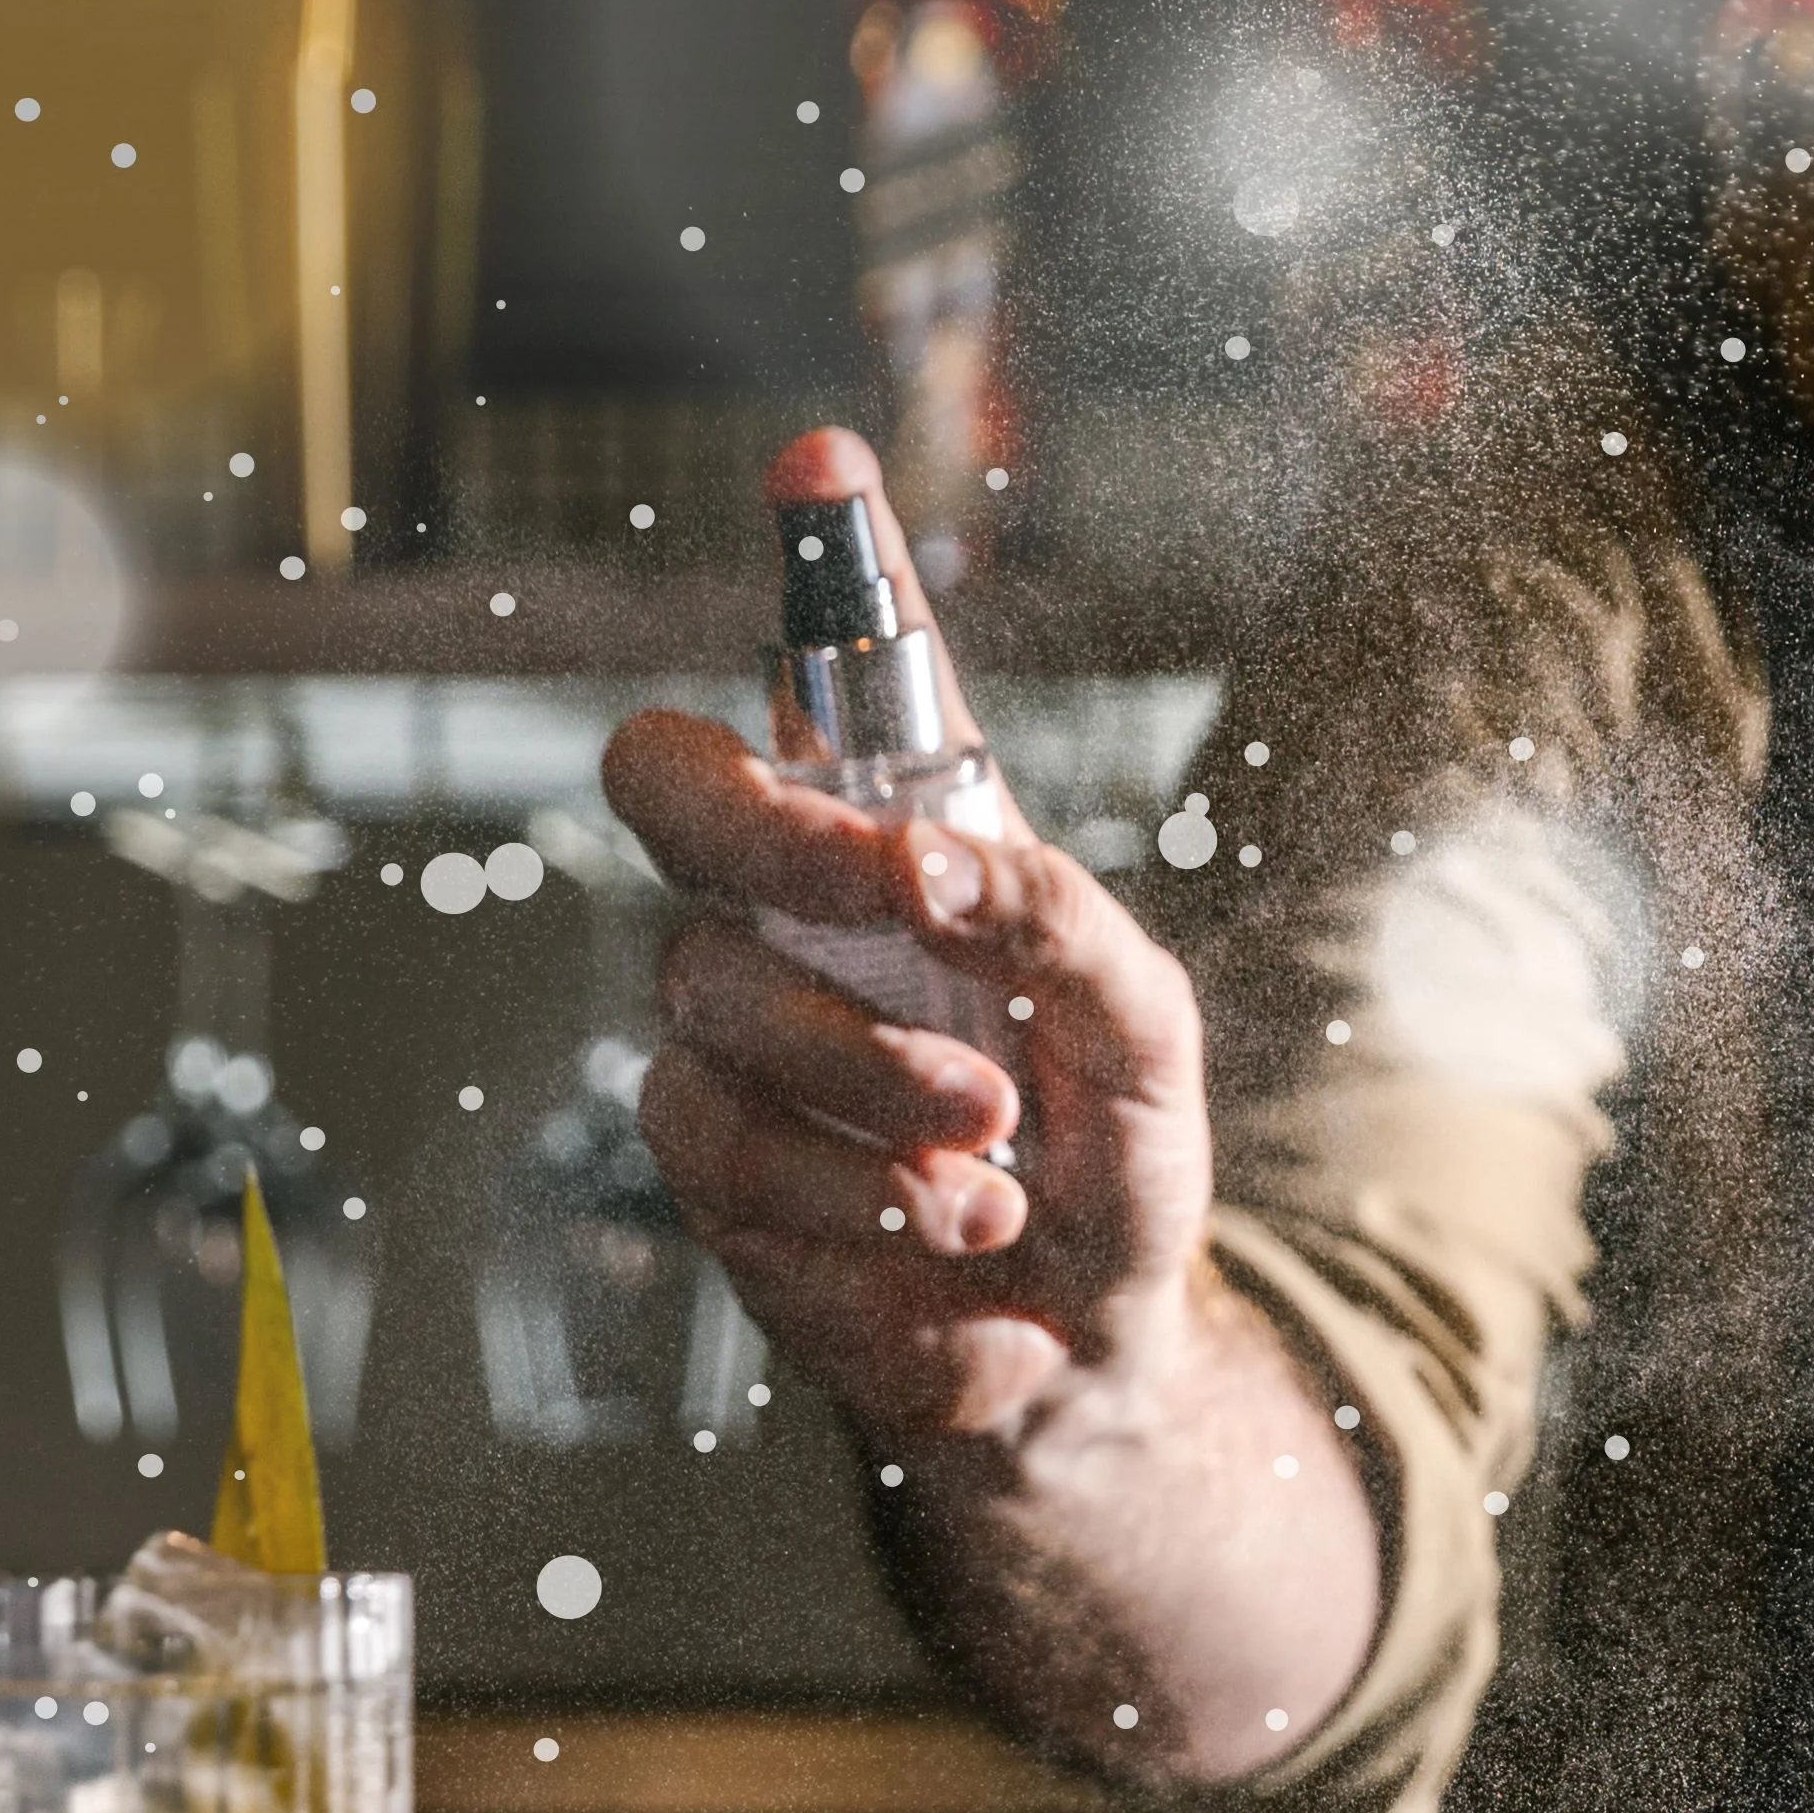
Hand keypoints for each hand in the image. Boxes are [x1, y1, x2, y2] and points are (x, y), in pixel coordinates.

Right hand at [601, 428, 1222, 1451]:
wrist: (1077, 1346)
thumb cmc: (1112, 1154)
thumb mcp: (1142, 1031)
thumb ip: (1058, 922)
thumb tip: (940, 860)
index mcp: (899, 829)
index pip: (833, 659)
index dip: (819, 553)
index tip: (824, 466)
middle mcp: (786, 898)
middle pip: (671, 783)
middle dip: (782, 832)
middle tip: (906, 897)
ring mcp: (726, 1021)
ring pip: (712, 990)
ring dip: (872, 1081)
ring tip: (993, 1151)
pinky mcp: (705, 1154)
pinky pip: (729, 1147)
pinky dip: (863, 1203)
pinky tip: (947, 1229)